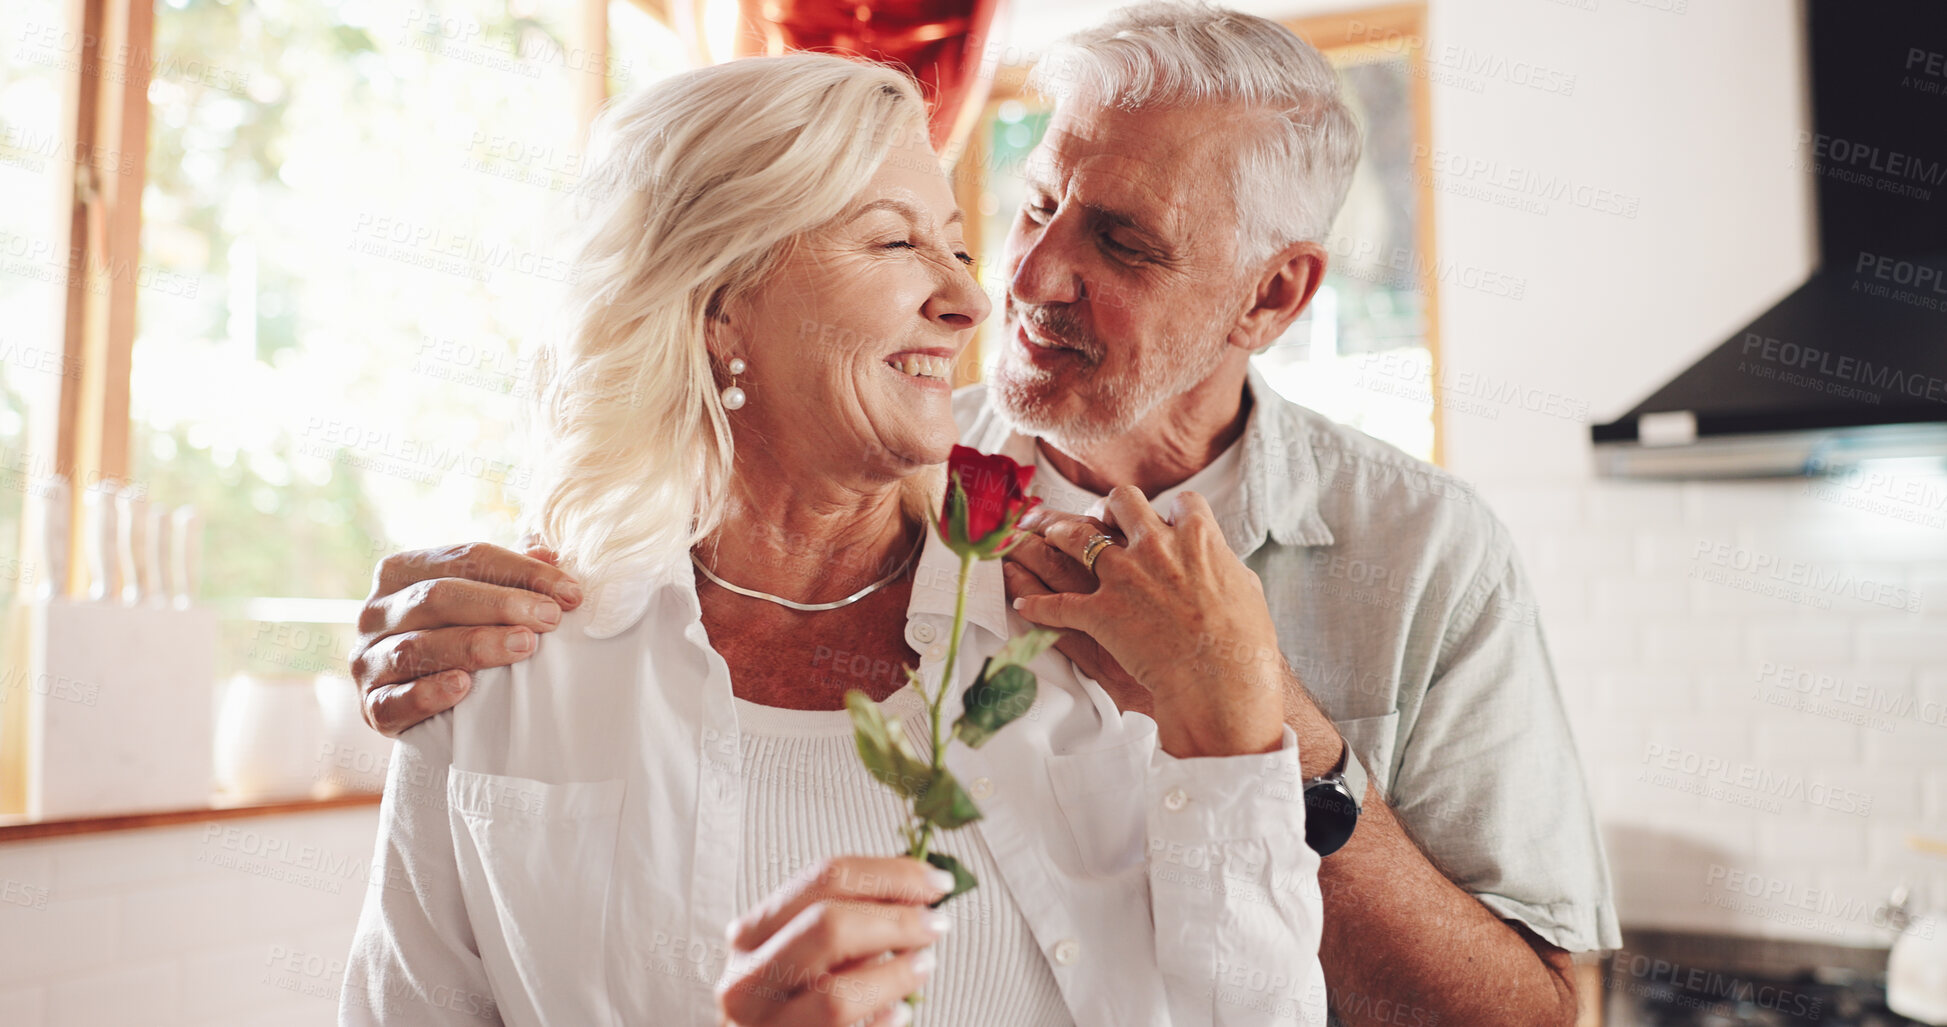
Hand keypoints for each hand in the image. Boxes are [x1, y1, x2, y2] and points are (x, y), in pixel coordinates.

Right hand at [350, 537, 582, 736]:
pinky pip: (394, 700)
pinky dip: (428, 693)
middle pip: (439, 597)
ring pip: (418, 647)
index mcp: (402, 571)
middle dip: (501, 605)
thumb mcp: (477, 597)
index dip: (521, 571)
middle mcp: (377, 611)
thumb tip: (548, 552)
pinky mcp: (371, 706)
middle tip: (550, 618)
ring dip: (475, 645)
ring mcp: (368, 659)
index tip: (571, 593)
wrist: (413, 701)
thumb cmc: (453, 634)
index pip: (467, 557)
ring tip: (523, 646)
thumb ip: (507, 574)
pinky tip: (463, 688)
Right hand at [717, 856, 950, 1026]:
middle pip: (828, 927)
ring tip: (924, 965)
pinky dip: (882, 1021)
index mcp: (752, 934)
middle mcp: (748, 978)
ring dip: (895, 974)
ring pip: (838, 995)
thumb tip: (916, 887)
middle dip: (896, 920)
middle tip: (935, 923)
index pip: (824, 880)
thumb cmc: (786, 996)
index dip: (890, 875)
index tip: (934, 882)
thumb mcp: (796, 949)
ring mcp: (765, 1024)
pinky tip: (900, 1010)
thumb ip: (844, 918)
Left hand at [1011, 486, 1285, 757]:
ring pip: (1077, 537)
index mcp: (1197, 537)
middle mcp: (1155, 547)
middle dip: (1108, 506)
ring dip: (1056, 531)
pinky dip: (1037, 605)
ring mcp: (1123, 577)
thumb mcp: (1247, 589)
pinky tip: (1024, 604)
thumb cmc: (1245, 643)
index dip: (1172, 510)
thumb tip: (1218, 559)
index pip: (1182, 503)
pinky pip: (1056, 605)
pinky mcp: (1100, 612)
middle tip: (1098, 515)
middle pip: (1122, 502)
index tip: (1165, 518)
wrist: (1223, 680)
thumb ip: (1224, 566)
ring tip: (1043, 533)